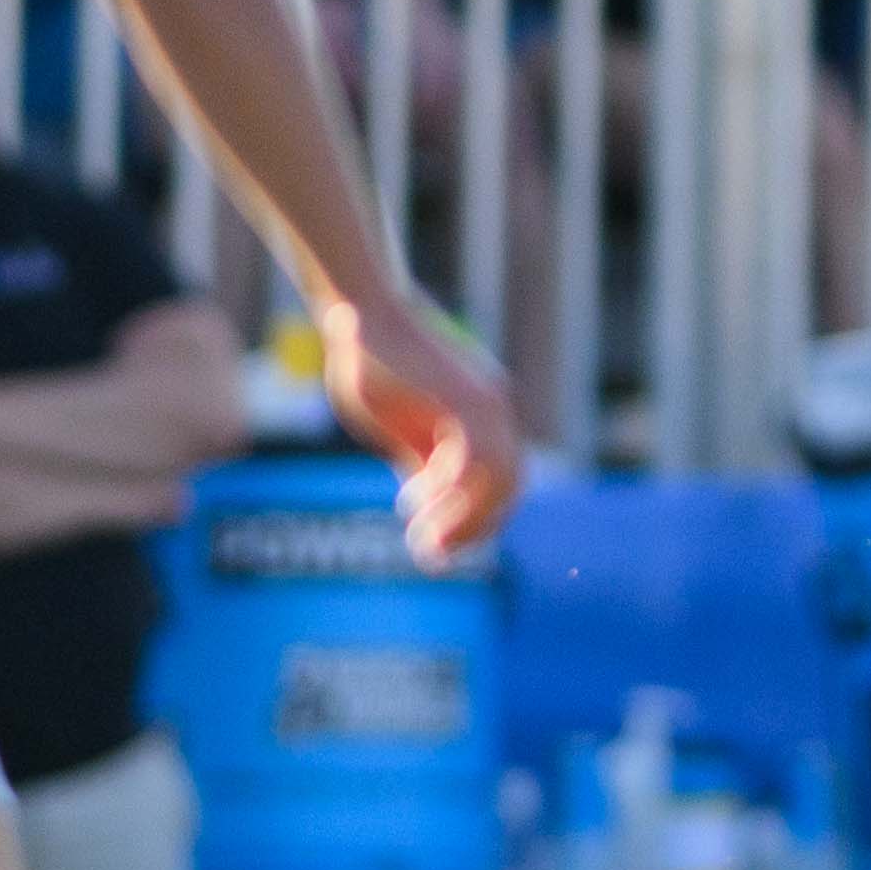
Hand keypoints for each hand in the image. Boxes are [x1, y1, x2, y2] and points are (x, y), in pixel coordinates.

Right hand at [321, 281, 530, 559]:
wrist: (361, 313)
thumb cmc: (373, 362)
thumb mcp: (402, 426)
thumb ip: (422, 458)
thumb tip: (427, 500)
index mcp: (487, 418)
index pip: (502, 485)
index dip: (476, 522)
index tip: (438, 548)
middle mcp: (497, 412)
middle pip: (509, 488)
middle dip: (473, 530)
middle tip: (431, 556)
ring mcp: (486, 404)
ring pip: (497, 480)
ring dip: (461, 519)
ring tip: (423, 540)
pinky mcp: (465, 399)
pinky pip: (472, 460)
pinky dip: (447, 489)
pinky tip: (413, 500)